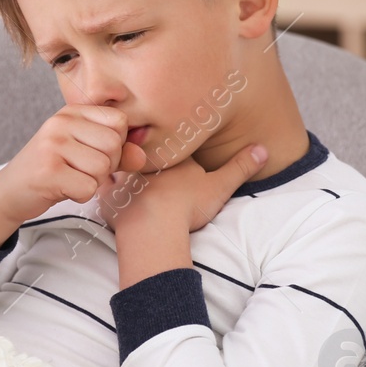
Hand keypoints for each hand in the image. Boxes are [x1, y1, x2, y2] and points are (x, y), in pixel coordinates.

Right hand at [0, 104, 150, 246]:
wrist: (10, 191)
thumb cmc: (52, 171)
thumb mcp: (85, 155)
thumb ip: (118, 153)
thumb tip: (141, 155)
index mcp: (72, 112)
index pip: (119, 122)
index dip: (116, 144)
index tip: (94, 154)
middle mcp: (61, 123)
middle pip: (113, 145)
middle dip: (105, 167)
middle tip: (80, 171)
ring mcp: (52, 145)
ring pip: (103, 168)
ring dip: (92, 182)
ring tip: (70, 179)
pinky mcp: (48, 171)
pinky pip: (89, 188)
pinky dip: (81, 195)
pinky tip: (63, 189)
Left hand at [100, 142, 268, 234]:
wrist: (155, 227)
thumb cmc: (187, 206)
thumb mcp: (220, 186)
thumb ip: (240, 167)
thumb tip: (263, 149)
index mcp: (171, 154)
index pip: (170, 139)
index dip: (170, 140)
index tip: (169, 140)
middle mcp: (145, 160)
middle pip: (142, 147)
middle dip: (140, 144)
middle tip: (136, 140)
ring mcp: (124, 177)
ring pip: (118, 162)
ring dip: (118, 161)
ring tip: (117, 161)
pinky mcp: (108, 197)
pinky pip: (102, 186)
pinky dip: (102, 186)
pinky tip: (103, 187)